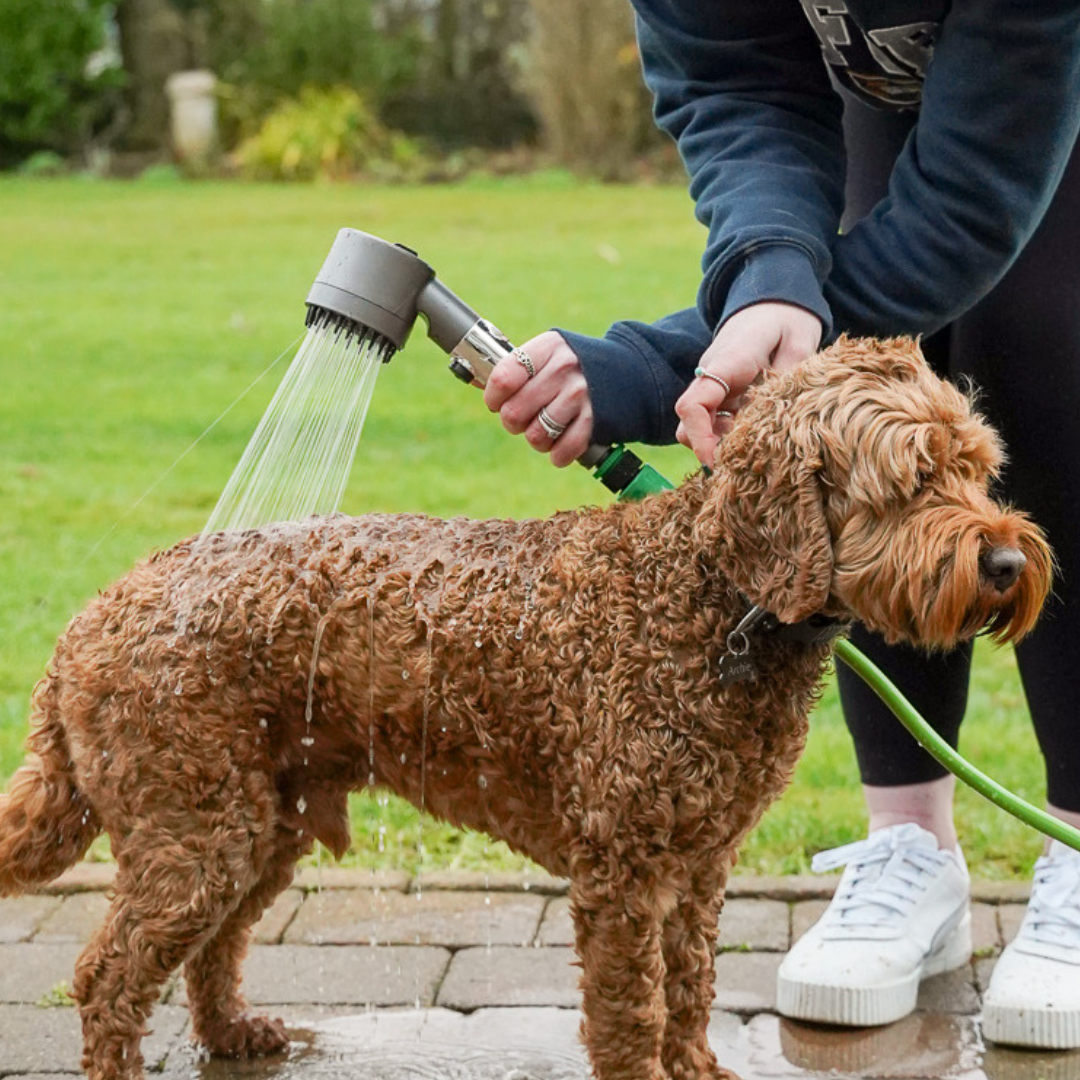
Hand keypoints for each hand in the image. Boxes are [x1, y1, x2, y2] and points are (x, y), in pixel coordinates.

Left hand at [482, 331, 593, 467]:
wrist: (631, 373)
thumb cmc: (577, 366)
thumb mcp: (549, 353)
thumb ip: (518, 367)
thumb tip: (472, 378)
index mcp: (548, 347)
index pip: (503, 378)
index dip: (493, 397)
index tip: (497, 402)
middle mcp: (564, 369)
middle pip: (514, 412)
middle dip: (512, 423)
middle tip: (522, 419)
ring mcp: (581, 395)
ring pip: (536, 436)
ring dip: (536, 440)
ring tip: (543, 432)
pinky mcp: (596, 421)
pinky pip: (563, 451)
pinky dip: (558, 455)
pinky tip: (559, 447)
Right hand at [675, 302, 821, 464]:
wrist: (773, 298)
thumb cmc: (787, 317)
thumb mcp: (799, 340)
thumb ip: (788, 376)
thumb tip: (777, 414)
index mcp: (726, 364)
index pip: (693, 406)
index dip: (700, 439)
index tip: (718, 460)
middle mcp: (711, 378)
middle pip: (687, 425)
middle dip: (709, 448)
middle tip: (746, 459)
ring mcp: (714, 387)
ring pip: (699, 427)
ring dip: (721, 444)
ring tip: (757, 447)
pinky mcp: (723, 394)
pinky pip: (715, 423)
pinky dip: (730, 436)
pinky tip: (757, 436)